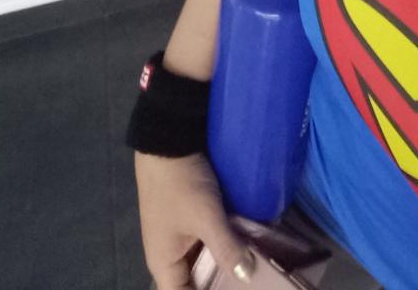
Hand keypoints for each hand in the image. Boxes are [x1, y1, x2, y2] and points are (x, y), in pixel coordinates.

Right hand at [135, 151, 252, 287]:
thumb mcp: (205, 217)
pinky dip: (223, 244)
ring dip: (224, 263)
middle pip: (194, 282)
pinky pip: (207, 241)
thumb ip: (226, 247)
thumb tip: (247, 276)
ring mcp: (180, 235)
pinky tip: (246, 244)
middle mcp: (169, 255)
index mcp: (163, 264)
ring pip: (203, 260)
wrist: (168, 141)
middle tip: (250, 281)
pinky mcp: (191, 218)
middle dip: (220, 283)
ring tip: (253, 268)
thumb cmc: (180, 185)